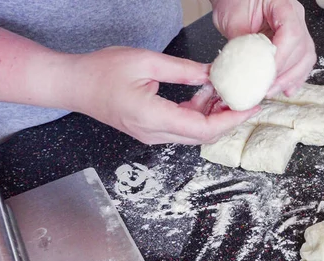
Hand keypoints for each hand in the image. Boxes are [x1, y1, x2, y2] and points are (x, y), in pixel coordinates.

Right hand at [63, 47, 258, 144]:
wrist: (74, 85)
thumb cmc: (101, 71)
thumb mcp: (146, 61)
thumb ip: (184, 70)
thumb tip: (213, 75)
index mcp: (152, 117)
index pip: (202, 129)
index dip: (230, 120)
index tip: (249, 108)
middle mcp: (153, 133)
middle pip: (202, 136)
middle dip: (227, 120)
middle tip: (244, 100)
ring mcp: (151, 135)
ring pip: (194, 135)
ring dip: (213, 117)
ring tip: (224, 94)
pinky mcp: (150, 131)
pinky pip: (182, 129)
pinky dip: (198, 115)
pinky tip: (203, 96)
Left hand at [210, 0, 316, 96]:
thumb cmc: (234, 1)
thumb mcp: (232, 19)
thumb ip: (242, 44)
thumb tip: (245, 73)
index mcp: (284, 5)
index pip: (292, 34)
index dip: (282, 58)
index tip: (267, 74)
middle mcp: (296, 17)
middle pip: (302, 49)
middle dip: (286, 74)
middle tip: (267, 89)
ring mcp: (298, 28)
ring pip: (306, 58)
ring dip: (291, 78)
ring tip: (274, 91)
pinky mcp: (293, 42)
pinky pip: (302, 61)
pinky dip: (295, 77)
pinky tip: (287, 89)